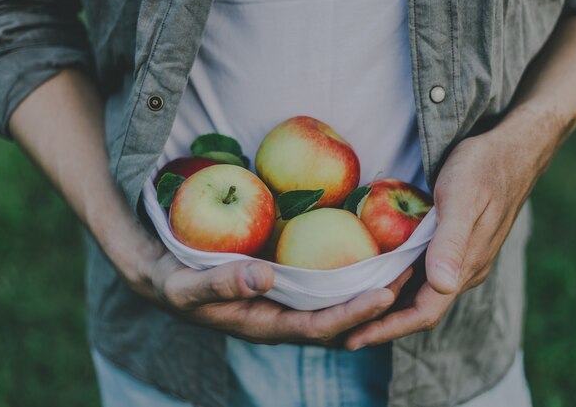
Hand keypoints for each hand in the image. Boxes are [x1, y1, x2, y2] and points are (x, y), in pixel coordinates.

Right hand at [130, 249, 414, 345]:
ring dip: (369, 288)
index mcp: (265, 326)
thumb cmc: (175, 283)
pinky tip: (367, 248)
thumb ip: (221, 283)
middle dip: (374, 304)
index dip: (351, 315)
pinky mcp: (288, 285)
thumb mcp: (187, 286)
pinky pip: (326, 283)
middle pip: (340, 320)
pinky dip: (349, 272)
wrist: (167, 278)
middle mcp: (283, 319)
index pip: (318, 328)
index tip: (384, 294)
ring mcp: (288, 303)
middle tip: (408, 275)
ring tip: (402, 263)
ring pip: (337, 303)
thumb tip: (264, 276)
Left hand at [345, 113, 545, 349]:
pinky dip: (396, 281)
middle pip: (418, 309)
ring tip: (349, 310)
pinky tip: (374, 275)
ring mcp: (458, 259)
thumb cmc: (484, 168)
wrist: (513, 148)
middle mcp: (462, 270)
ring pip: (419, 293)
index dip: (388, 329)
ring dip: (387, 305)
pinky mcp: (452, 245)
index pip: (424, 312)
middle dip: (381, 324)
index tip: (353, 339)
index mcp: (465, 267)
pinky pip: (420, 272)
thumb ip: (452, 242)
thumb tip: (442, 286)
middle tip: (340, 331)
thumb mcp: (463, 199)